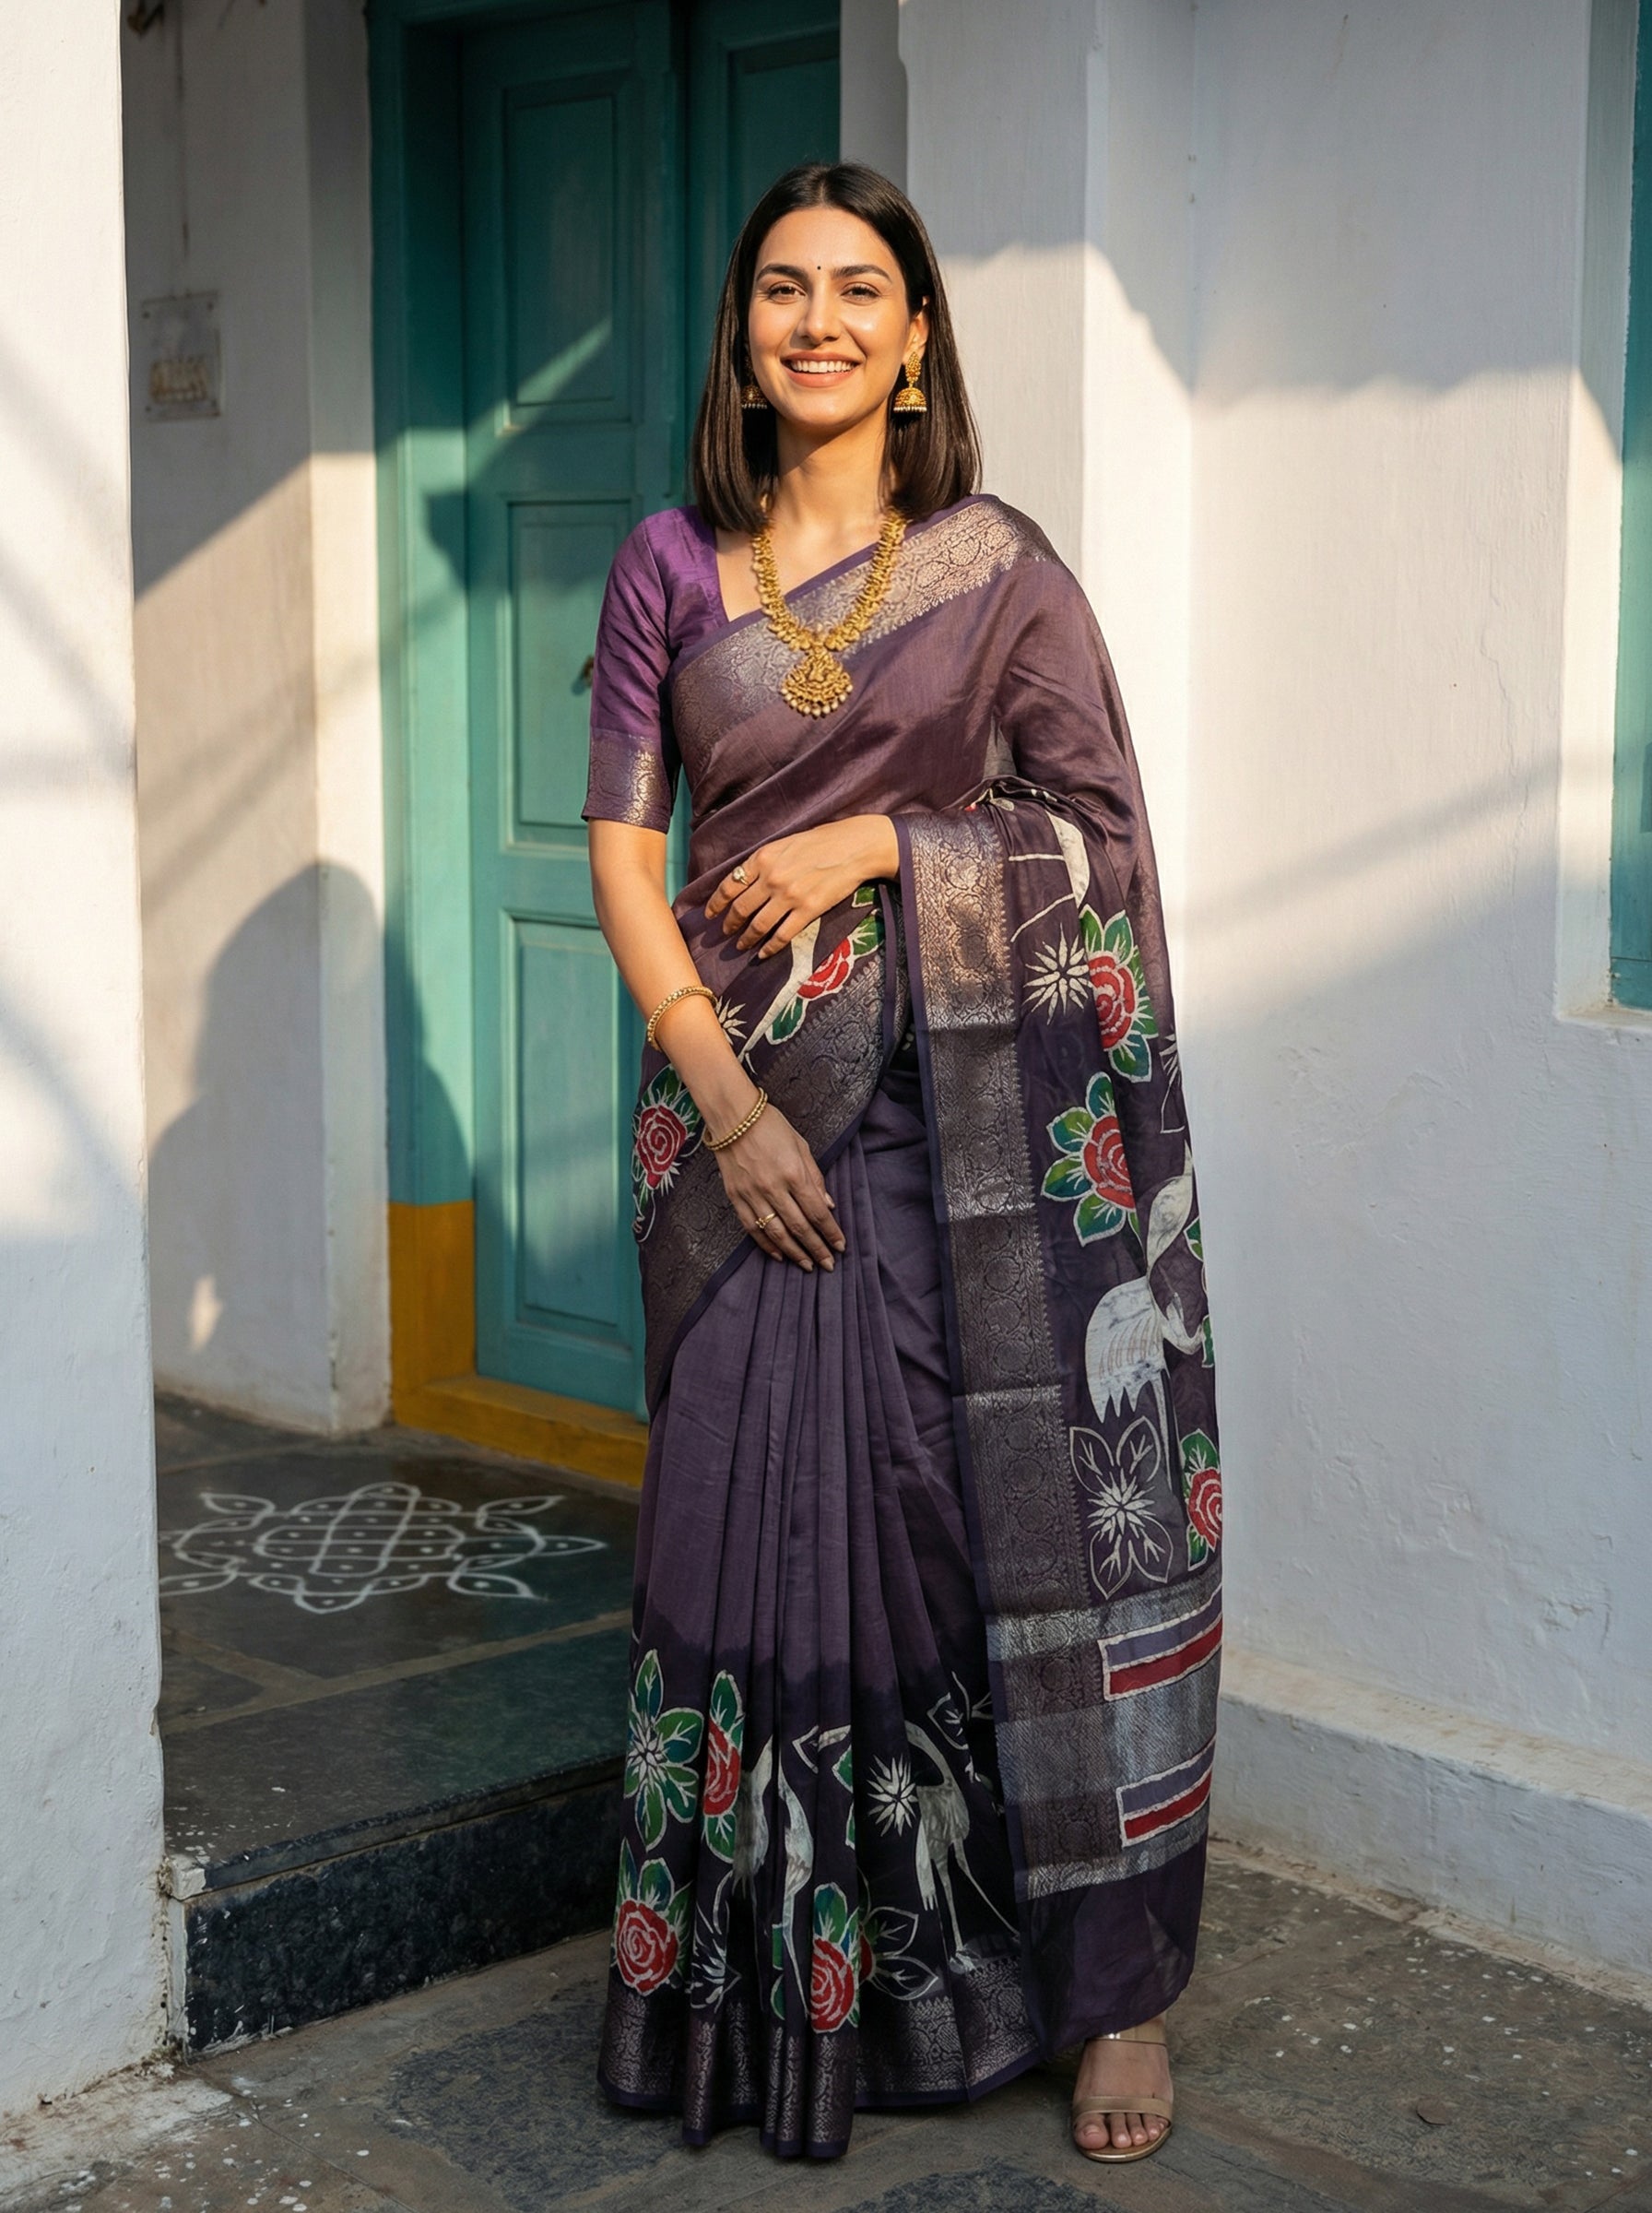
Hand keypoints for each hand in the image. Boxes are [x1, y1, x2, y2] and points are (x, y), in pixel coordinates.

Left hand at [707, 814, 897, 957]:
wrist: (853, 847)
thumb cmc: (821, 841)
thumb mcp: (784, 844)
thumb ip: (764, 862)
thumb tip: (746, 880)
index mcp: (762, 859)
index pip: (729, 885)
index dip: (716, 903)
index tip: (710, 914)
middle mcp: (771, 878)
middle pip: (740, 908)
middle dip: (729, 924)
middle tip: (725, 933)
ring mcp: (789, 896)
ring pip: (758, 925)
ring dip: (746, 939)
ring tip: (741, 945)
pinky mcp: (807, 911)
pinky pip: (782, 935)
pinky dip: (769, 948)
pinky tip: (763, 954)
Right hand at [712, 1097, 844, 1270]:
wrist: (732, 1116)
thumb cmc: (771, 1126)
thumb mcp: (801, 1145)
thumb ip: (815, 1177)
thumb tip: (828, 1205)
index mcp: (794, 1173)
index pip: (817, 1212)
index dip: (830, 1232)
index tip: (840, 1247)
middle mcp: (774, 1188)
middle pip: (799, 1227)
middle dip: (816, 1249)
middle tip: (828, 1265)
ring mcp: (752, 1194)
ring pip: (776, 1233)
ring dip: (794, 1253)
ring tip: (807, 1265)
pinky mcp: (735, 1197)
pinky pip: (752, 1228)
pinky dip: (766, 1245)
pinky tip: (779, 1255)